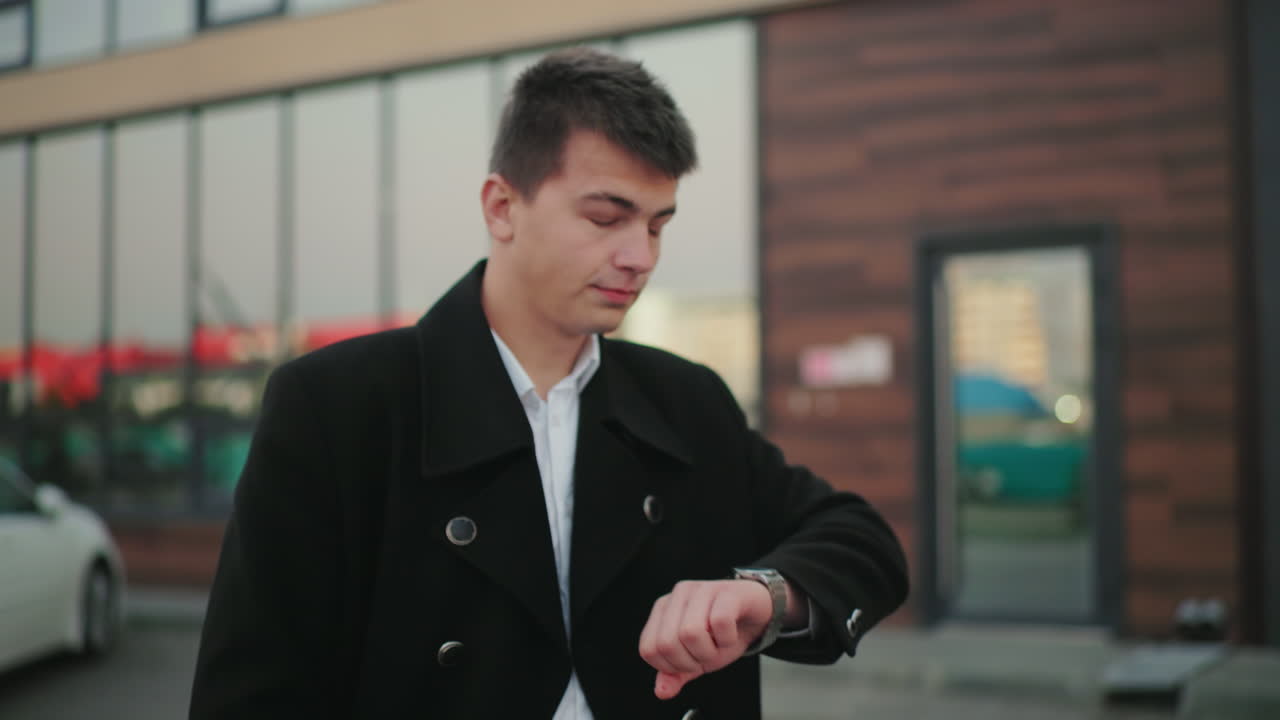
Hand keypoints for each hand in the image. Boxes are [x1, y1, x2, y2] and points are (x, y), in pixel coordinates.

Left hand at [637, 580, 773, 699]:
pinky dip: (728, 639)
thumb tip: (662, 691)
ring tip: (719, 644)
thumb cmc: (723, 631)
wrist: (756, 613)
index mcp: (663, 610)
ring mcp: (701, 590)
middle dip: (691, 661)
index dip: (671, 666)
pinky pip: (720, 622)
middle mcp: (678, 596)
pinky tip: (731, 634)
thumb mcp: (696, 658)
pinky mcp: (726, 591)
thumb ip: (676, 674)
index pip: (649, 649)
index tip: (690, 662)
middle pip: (668, 643)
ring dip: (710, 651)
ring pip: (690, 633)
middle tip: (707, 654)